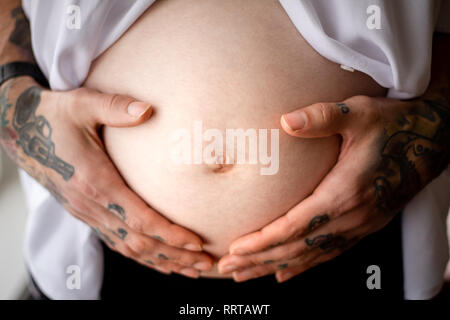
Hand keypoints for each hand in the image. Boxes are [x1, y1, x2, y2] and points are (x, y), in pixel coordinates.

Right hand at [0, 76, 213, 277]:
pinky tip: (161, 263)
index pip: (139, 218)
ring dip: (162, 262)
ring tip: (191, 269)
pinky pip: (117, 243)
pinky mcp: (86, 214)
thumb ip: (114, 106)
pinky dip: (142, 257)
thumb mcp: (82, 104)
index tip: (197, 241)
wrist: (23, 132)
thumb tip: (147, 109)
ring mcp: (87, 213)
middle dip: (175, 255)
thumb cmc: (56, 117)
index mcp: (94, 181)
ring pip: (129, 249)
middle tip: (206, 263)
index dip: (169, 233)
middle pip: (139, 242)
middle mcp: (91, 205)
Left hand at [218, 94, 449, 281]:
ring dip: (274, 267)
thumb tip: (286, 121)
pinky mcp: (364, 227)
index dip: (263, 241)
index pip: (295, 226)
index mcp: (345, 192)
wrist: (432, 140)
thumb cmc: (394, 125)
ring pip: (310, 257)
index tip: (236, 248)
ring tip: (245, 275)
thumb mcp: (359, 114)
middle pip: (297, 248)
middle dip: (259, 260)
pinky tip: (285, 273)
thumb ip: (323, 117)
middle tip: (228, 268)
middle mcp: (351, 217)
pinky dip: (303, 267)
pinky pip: (329, 255)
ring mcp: (359, 226)